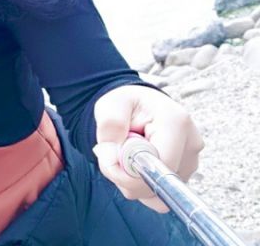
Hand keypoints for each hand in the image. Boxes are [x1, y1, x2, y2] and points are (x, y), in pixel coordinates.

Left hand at [92, 84, 204, 212]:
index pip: (158, 167)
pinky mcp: (186, 174)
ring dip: (133, 181)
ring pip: (157, 192)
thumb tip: (112, 159)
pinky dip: (142, 186)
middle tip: (114, 152)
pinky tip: (136, 165)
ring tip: (127, 154)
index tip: (109, 160)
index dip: (130, 174)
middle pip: (158, 183)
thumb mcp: (111, 105)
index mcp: (176, 123)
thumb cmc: (127, 104)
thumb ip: (110, 127)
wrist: (141, 106)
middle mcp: (190, 144)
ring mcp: (191, 161)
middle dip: (128, 177)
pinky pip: (160, 195)